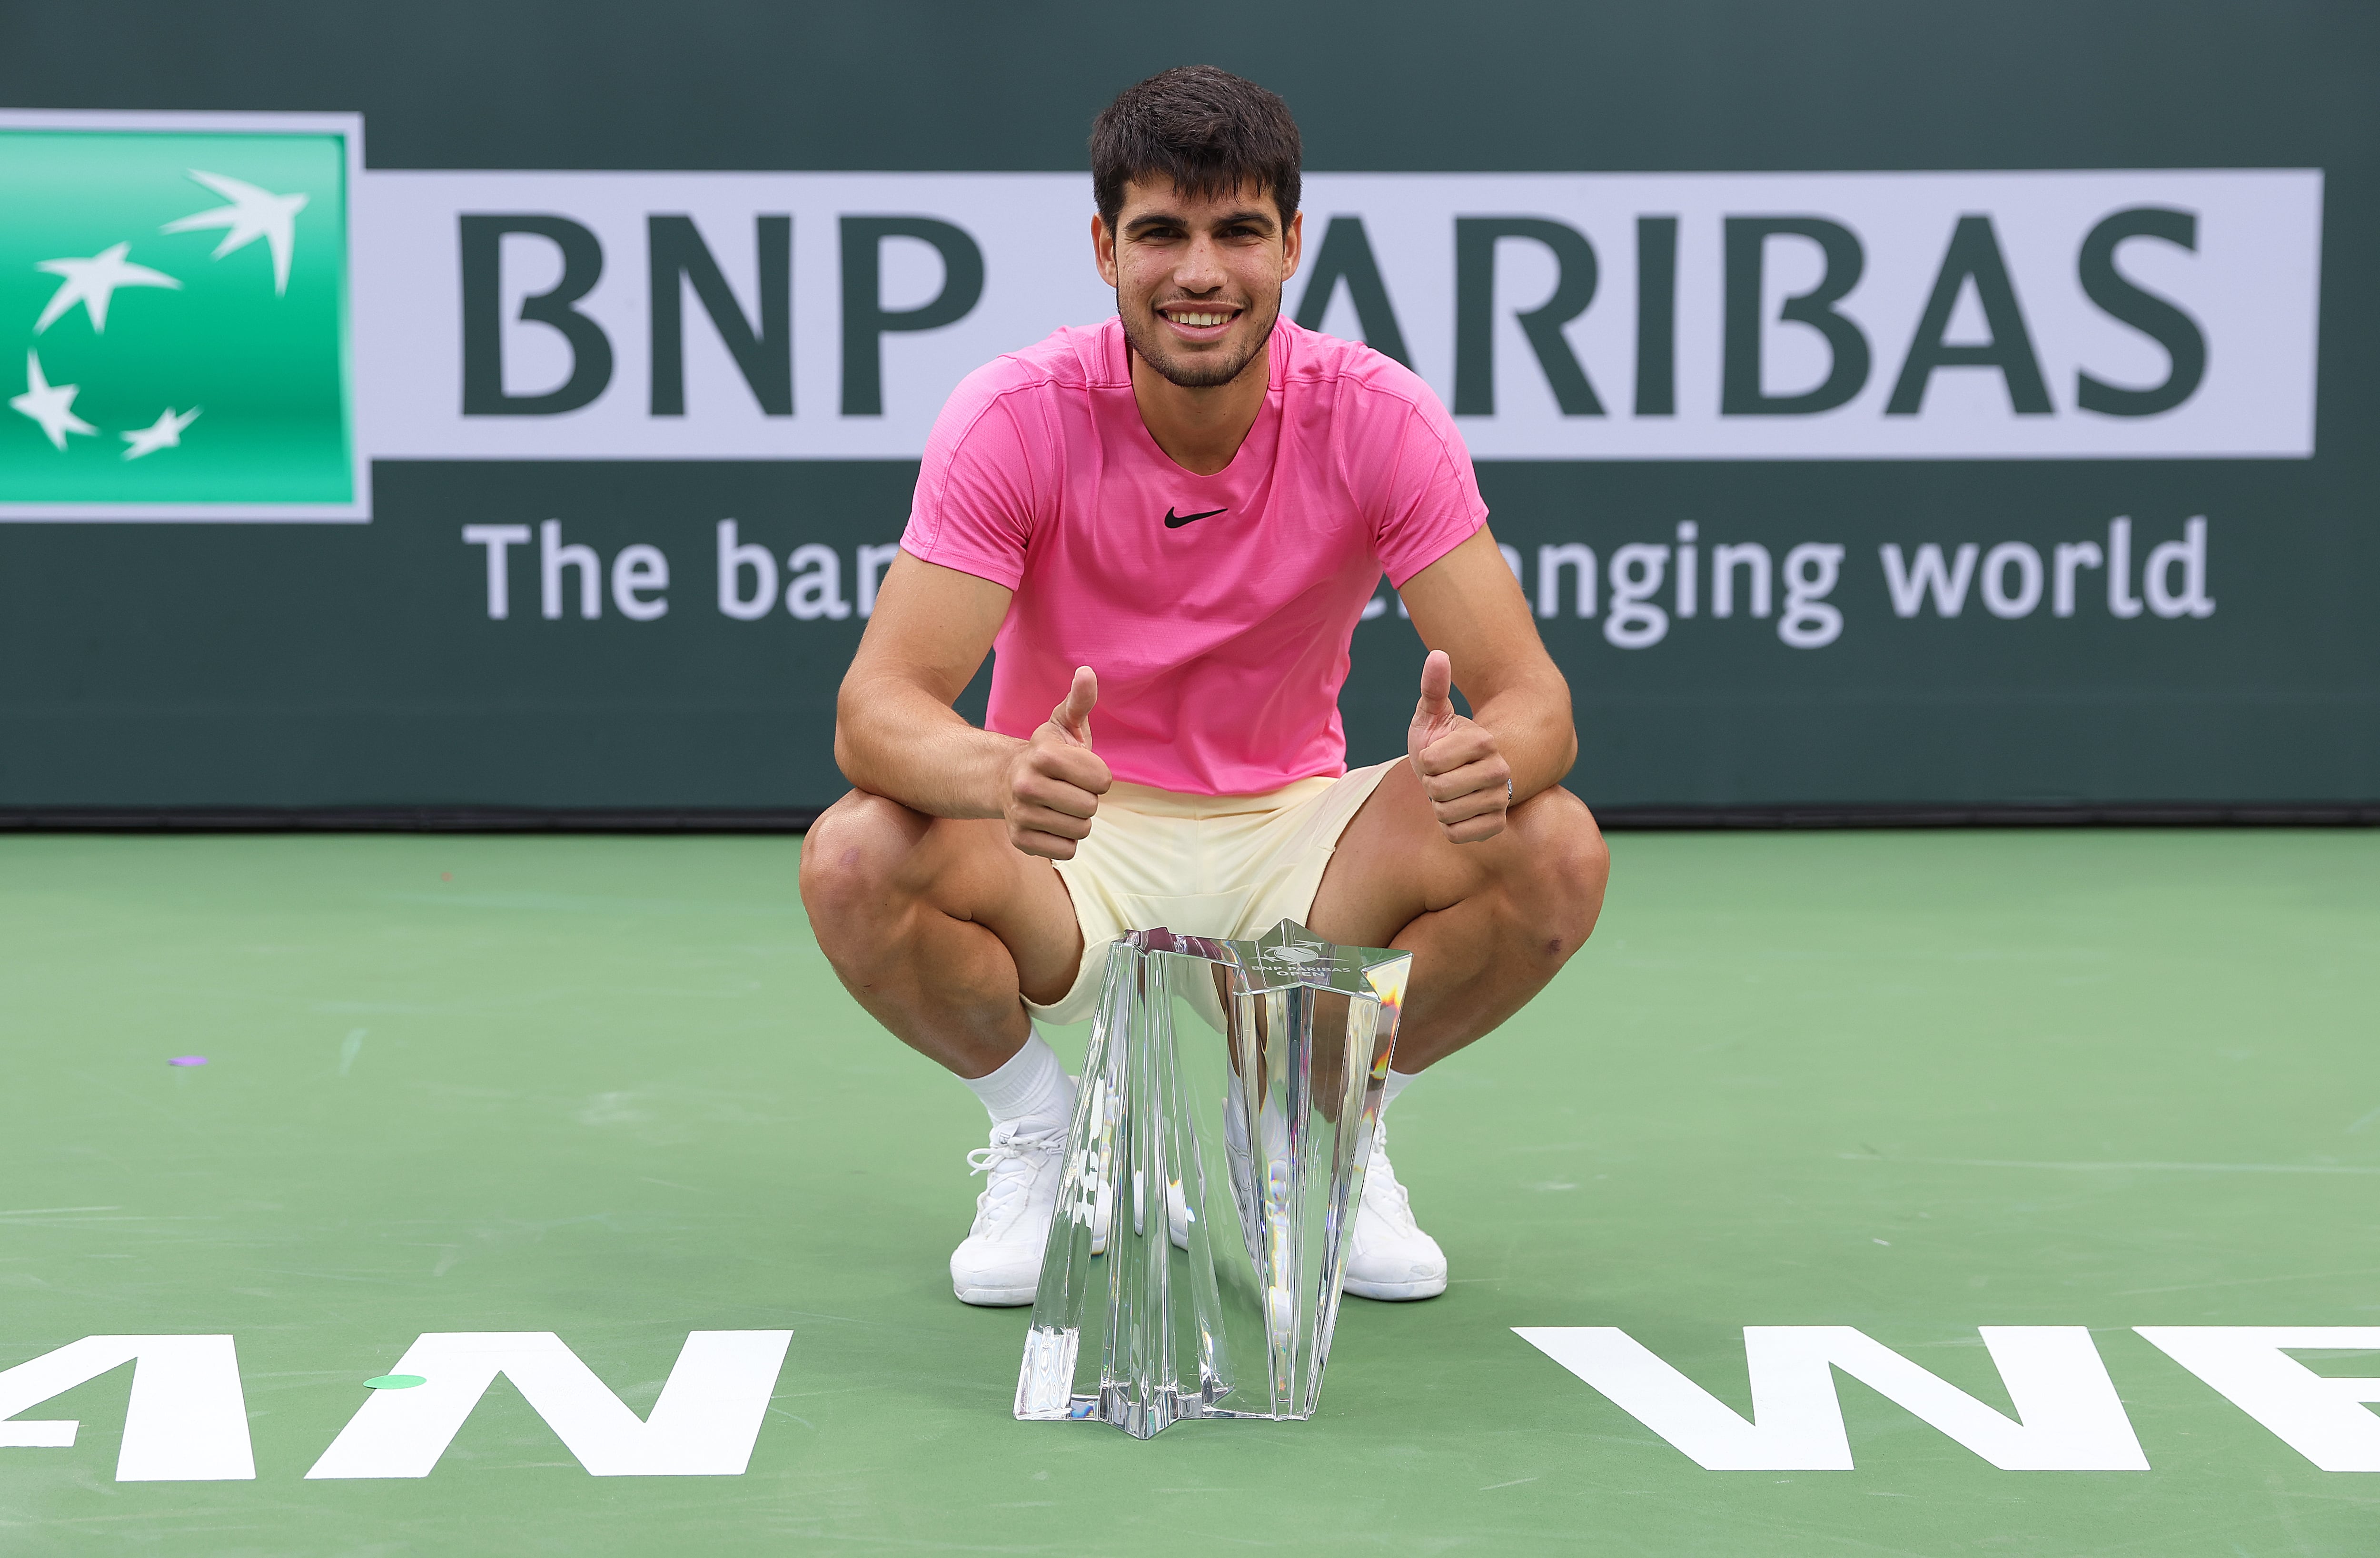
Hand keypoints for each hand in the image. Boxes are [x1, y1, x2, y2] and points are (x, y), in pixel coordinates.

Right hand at [1006, 666, 1110, 858]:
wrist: (1007, 780)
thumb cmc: (1048, 753)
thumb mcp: (1064, 723)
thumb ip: (1079, 700)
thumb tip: (1087, 672)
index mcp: (1043, 755)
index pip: (1102, 780)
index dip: (1098, 776)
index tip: (1080, 769)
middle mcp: (1026, 785)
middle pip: (1091, 808)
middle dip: (1087, 798)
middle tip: (1068, 788)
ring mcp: (1021, 815)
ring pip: (1080, 830)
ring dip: (1076, 819)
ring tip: (1059, 804)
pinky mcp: (1021, 840)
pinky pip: (1066, 851)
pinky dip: (1064, 840)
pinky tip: (1051, 822)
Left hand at [1407, 649, 1510, 843]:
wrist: (1455, 777)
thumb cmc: (1438, 745)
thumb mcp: (1430, 716)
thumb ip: (1434, 687)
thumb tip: (1438, 654)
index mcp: (1484, 740)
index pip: (1431, 761)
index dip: (1424, 760)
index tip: (1434, 756)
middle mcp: (1499, 770)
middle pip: (1438, 789)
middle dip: (1430, 785)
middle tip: (1440, 778)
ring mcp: (1500, 799)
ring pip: (1445, 813)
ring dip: (1438, 806)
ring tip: (1449, 794)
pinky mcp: (1496, 826)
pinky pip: (1456, 834)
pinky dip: (1448, 827)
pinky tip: (1458, 813)